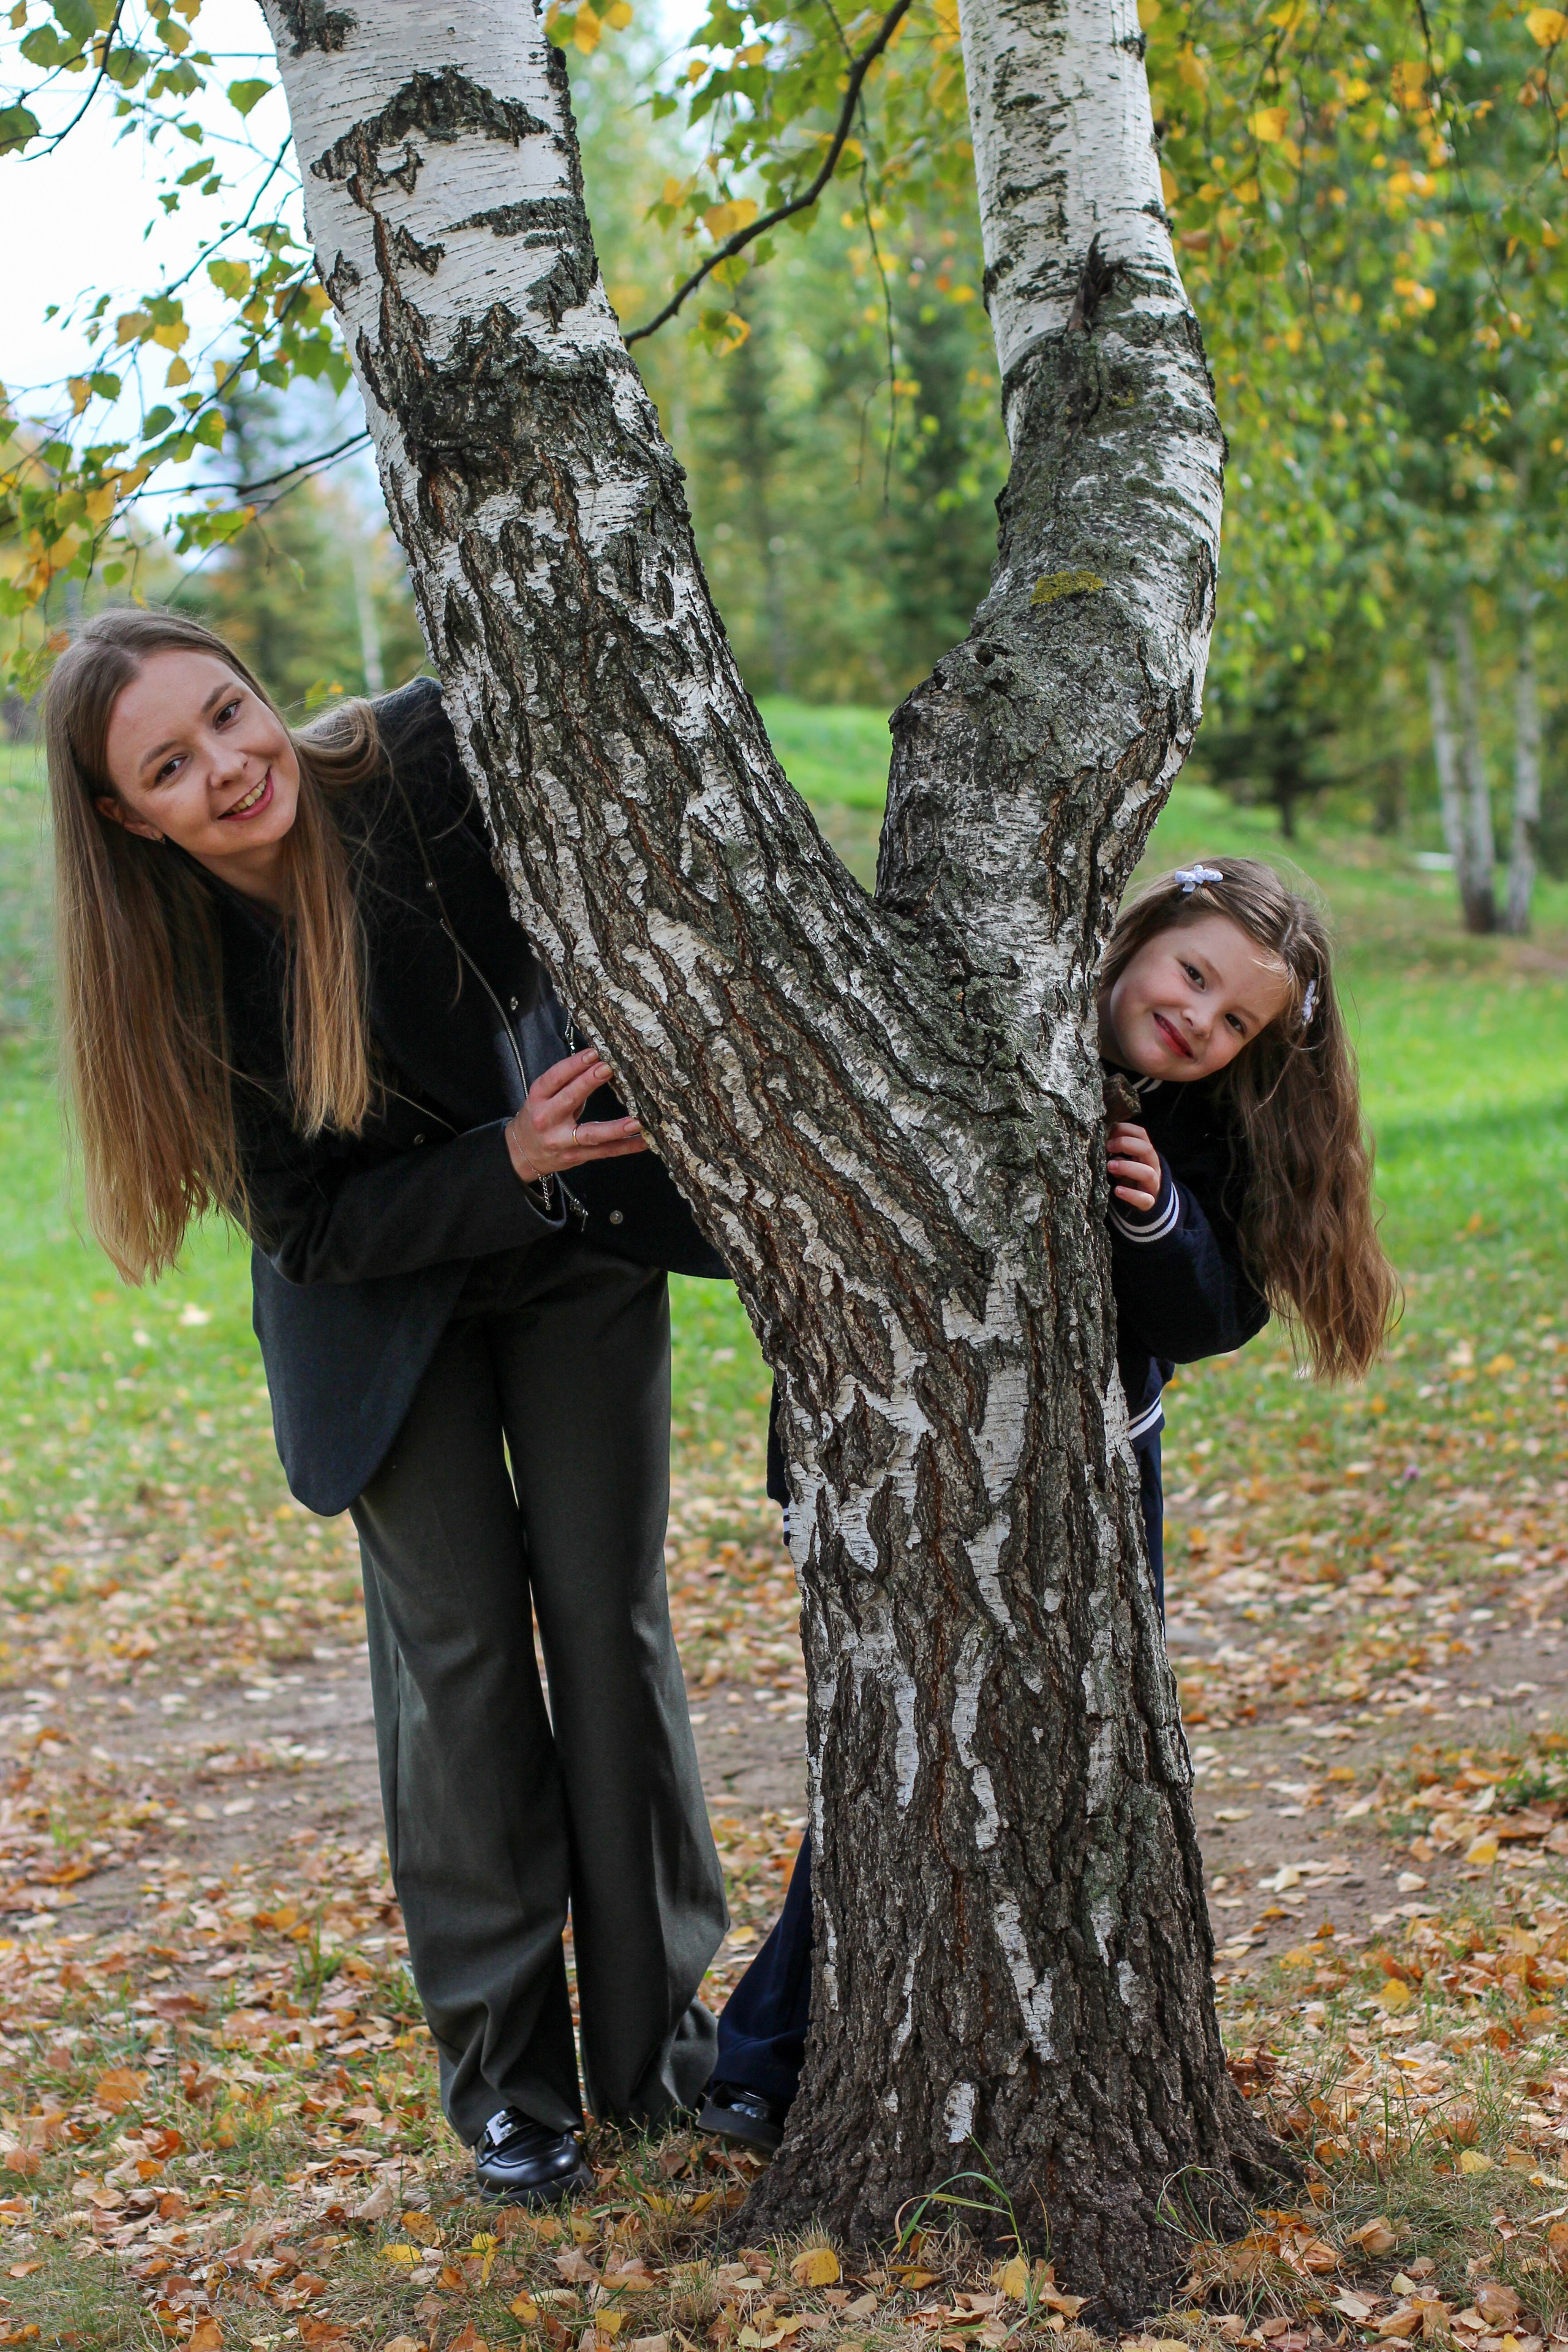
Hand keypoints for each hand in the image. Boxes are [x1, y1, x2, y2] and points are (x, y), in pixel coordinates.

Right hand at [505, 1047, 647, 1185]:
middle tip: (607, 1069)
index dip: (573, 1065)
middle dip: (588, 1083)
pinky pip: (603, 1152)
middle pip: (569, 1100)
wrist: (523, 1152)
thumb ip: (568, 1083)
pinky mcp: (576, 1156)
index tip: (592, 1054)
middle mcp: (548, 1119)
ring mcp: (562, 1141)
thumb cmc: (539, 1117)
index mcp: (538, 1099)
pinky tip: (642, 1141)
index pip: (555, 1078)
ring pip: (590, 1134)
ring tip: (635, 1121)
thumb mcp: (544, 1097)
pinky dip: (624, 1147)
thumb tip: (596, 1063)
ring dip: (615, 1128)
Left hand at [1107, 1121, 1162, 1213]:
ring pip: (1147, 1173)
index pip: (1141, 1134)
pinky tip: (1117, 1190)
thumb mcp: (1127, 1161)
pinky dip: (1131, 1194)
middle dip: (1126, 1144)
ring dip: (1127, 1167)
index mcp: (1145, 1153)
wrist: (1150, 1200)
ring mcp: (1152, 1184)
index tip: (1108, 1133)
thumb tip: (1101, 1139)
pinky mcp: (1149, 1202)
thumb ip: (1118, 1151)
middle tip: (1108, 1147)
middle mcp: (1152, 1166)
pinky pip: (1144, 1198)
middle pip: (1146, 1149)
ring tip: (1110, 1166)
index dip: (1125, 1130)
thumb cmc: (1133, 1176)